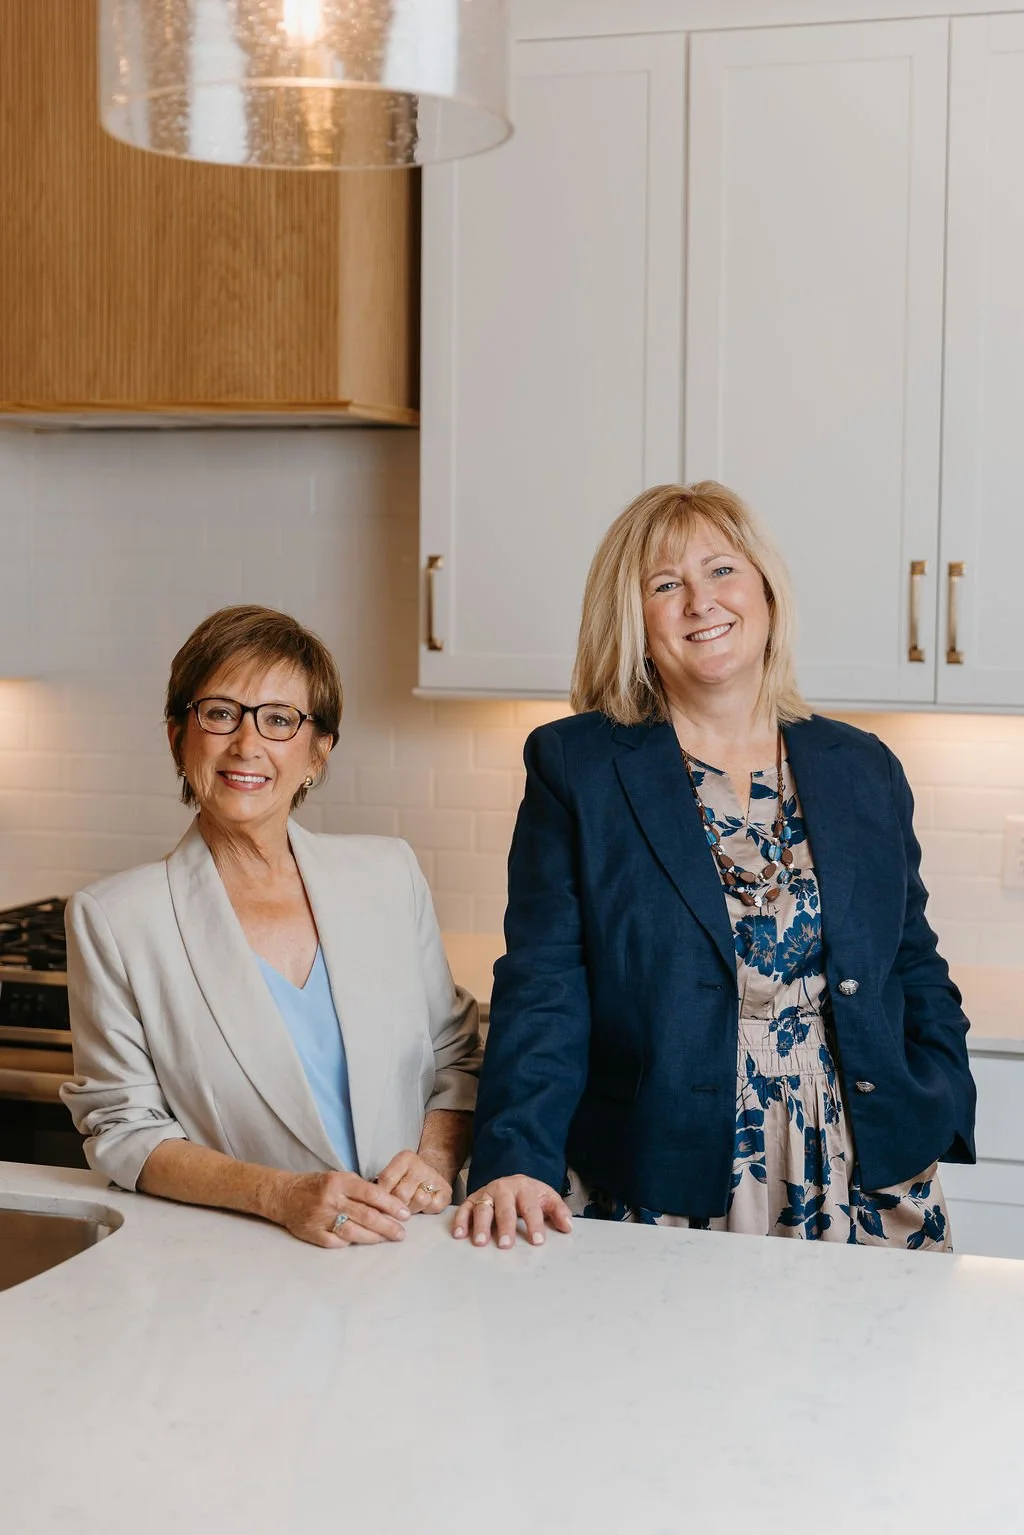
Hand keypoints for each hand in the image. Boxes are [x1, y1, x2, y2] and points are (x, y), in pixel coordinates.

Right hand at [273, 1170, 410, 1247]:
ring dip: (374, 1237)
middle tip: (402, 1233)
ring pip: (354, 1232)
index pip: (372, 1194)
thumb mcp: (339, 1178)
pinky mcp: (313, 1233)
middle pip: (366, 1216)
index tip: (405, 1214)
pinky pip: (337, 1242)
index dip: (391, 1205)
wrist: (285, 1196)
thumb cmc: (318, 1185)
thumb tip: (389, 1203)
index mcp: (339, 1182)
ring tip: (387, 1238)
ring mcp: (321, 1218)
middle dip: (388, 1226)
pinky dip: (351, 1242)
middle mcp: (331, 1200)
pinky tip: (362, 1242)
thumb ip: (360, 1189)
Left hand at [375, 1150, 452, 1214]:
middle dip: (397, 1205)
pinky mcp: (446, 1191)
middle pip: (402, 1194)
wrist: (429, 1176)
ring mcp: (435, 1177)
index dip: (381, 1196)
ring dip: (412, 1208)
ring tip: (410, 1203)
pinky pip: (434, 1207)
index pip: (386, 1180)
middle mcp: (421, 1164)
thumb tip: (373, 1207)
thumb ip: (381, 1188)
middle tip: (397, 1204)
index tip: (378, 1201)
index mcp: (405, 1158)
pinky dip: (428, 1210)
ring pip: (419, 1200)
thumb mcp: (391, 1177)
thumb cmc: (404, 1180)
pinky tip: (424, 1204)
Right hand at [451, 1175, 572, 1248]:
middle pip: (505, 1208)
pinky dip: (460, 1220)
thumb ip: (558, 1211)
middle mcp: (504, 1189)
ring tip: (480, 1242)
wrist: (513, 1180)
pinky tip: (459, 1234)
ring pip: (482, 1208)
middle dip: (505, 1226)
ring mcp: (487, 1193)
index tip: (537, 1241)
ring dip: (480, 1225)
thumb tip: (568, 1227)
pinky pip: (464, 1209)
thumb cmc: (531, 1195)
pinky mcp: (473, 1199)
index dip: (534, 1224)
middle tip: (506, 1245)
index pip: (530, 1207)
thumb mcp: (547, 1198)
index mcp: (525, 1189)